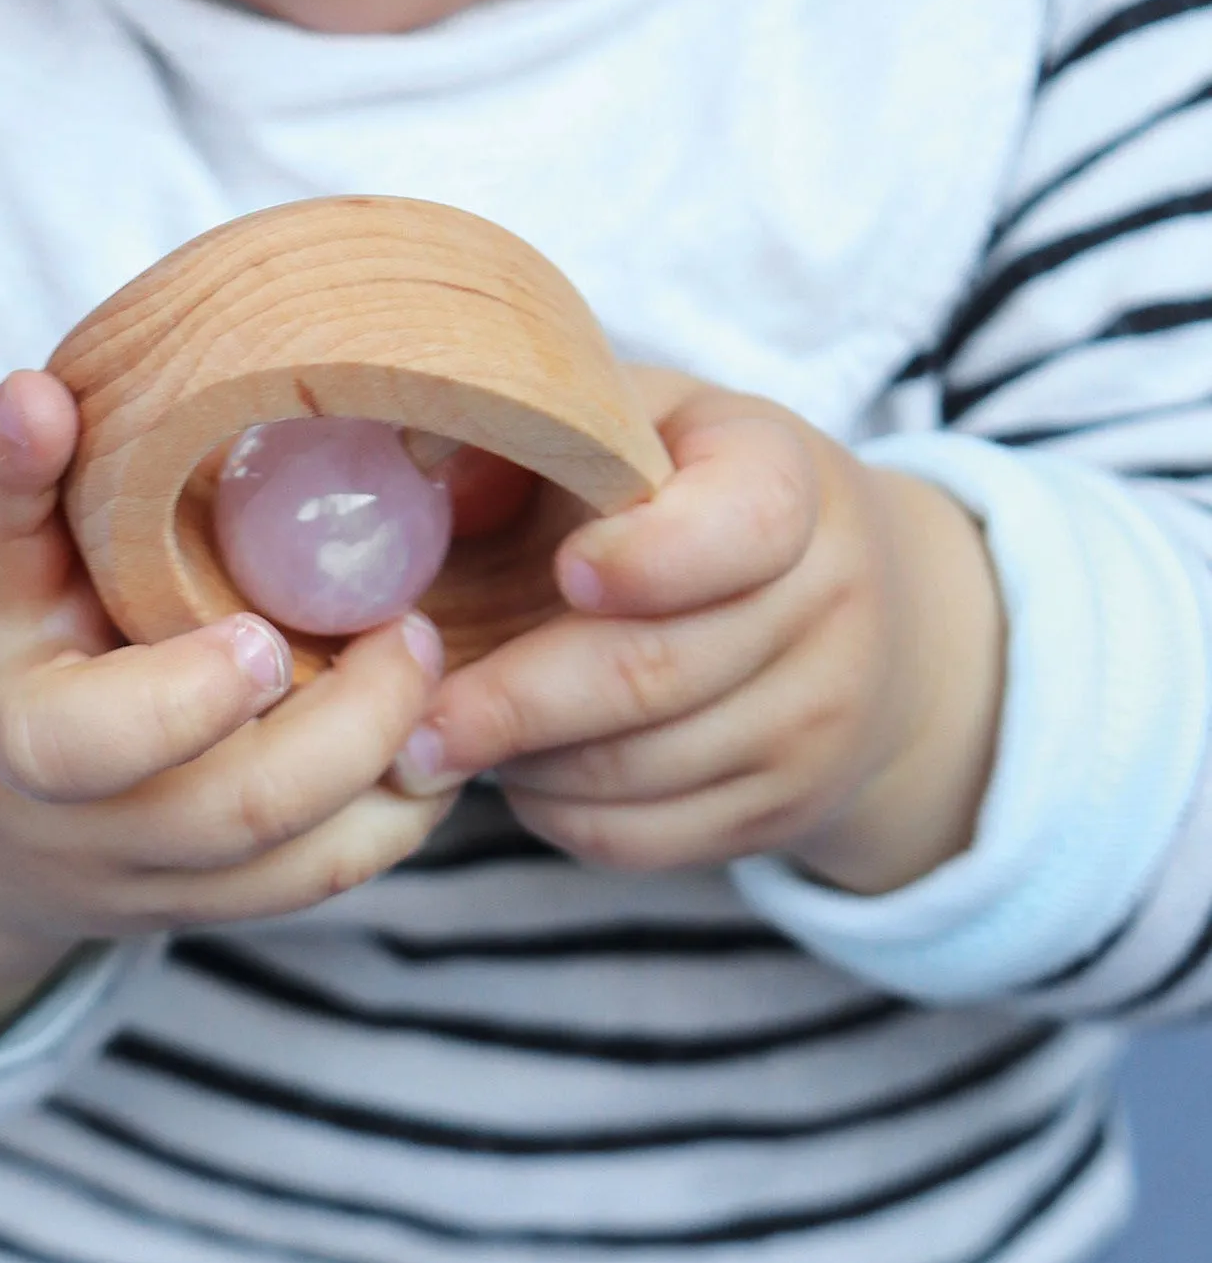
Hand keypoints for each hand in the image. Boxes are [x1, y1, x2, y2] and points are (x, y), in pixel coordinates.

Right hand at [0, 371, 451, 1049]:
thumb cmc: (7, 637)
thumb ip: (8, 488)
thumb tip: (37, 395)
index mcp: (18, 736)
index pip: (83, 741)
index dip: (190, 696)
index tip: (263, 635)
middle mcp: (87, 830)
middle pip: (235, 807)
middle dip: (347, 721)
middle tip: (406, 627)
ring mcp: (158, 879)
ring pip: (300, 859)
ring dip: (389, 760)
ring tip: (426, 661)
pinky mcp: (218, 906)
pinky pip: (329, 877)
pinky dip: (400, 807)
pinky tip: (427, 726)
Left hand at [392, 371, 1004, 895]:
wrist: (852, 615)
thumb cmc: (684, 499)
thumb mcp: (633, 429)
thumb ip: (534, 426)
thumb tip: (410, 460)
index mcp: (785, 477)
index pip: (745, 523)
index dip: (650, 557)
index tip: (565, 570)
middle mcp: (828, 598)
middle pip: (656, 673)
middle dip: (514, 704)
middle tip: (411, 723)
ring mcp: (816, 717)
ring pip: (638, 770)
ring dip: (522, 763)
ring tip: (445, 739)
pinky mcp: (786, 808)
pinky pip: (645, 835)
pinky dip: (557, 812)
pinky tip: (519, 769)